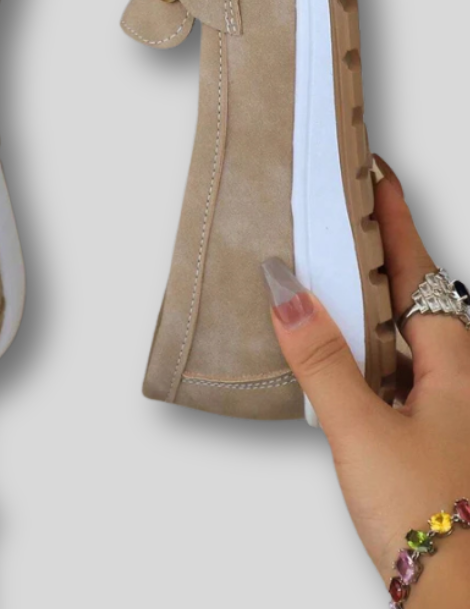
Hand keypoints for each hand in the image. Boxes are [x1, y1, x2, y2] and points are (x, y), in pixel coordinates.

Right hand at [262, 157, 469, 604]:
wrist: (461, 599)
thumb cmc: (431, 517)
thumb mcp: (363, 429)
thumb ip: (321, 356)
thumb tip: (284, 287)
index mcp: (455, 361)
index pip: (417, 268)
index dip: (393, 216)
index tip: (373, 170)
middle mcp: (458, 376)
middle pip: (413, 293)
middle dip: (377, 249)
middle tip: (336, 212)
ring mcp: (447, 407)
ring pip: (402, 332)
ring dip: (366, 297)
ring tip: (322, 269)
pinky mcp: (429, 435)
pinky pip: (393, 367)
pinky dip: (362, 343)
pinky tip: (333, 351)